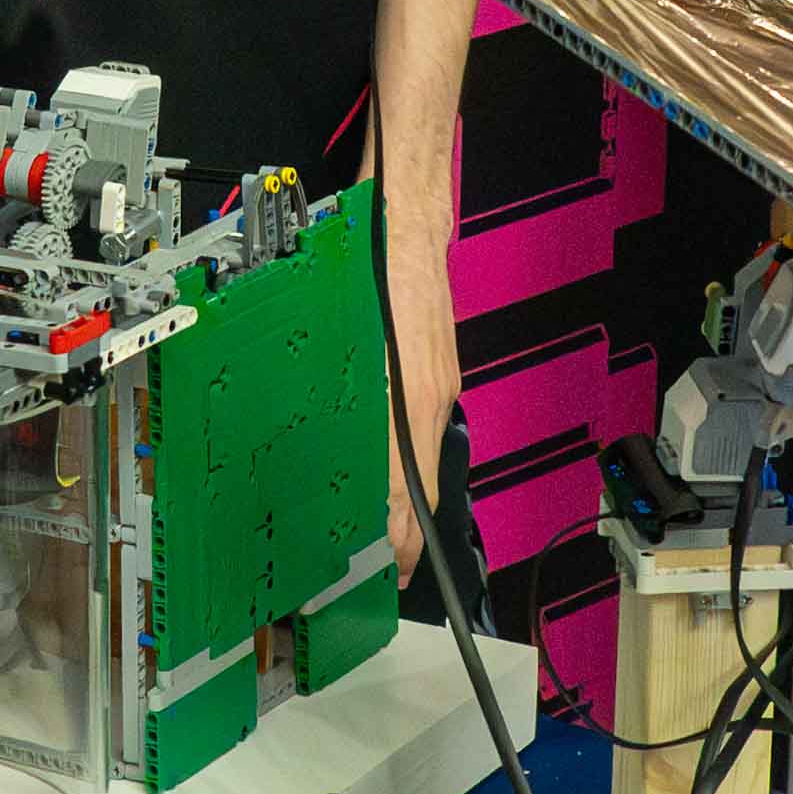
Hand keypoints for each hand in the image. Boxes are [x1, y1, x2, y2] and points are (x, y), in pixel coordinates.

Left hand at [379, 252, 461, 589]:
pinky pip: (418, 429)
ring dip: (402, 500)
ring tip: (381, 534)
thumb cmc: (378, 264)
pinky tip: (385, 471)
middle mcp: (429, 397)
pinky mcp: (431, 371)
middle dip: (404, 534)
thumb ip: (359, 407)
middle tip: (384, 571)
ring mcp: (434, 384)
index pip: (410, 492)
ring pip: (419, 459)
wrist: (407, 221)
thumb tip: (358, 472)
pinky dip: (405, 461)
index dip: (402, 540)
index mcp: (412, 398)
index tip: (392, 573)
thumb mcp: (358, 342)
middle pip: (420, 485)